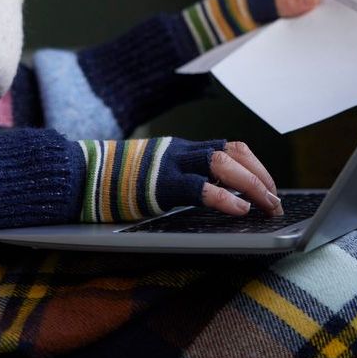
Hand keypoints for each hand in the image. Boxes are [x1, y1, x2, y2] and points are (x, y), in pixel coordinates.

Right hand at [77, 138, 283, 221]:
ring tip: (267, 205)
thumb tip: (214, 195)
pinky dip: (225, 197)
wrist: (81, 176)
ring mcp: (172, 165)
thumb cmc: (118, 182)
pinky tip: (240, 210)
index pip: (230, 147)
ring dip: (252, 184)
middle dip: (261, 177)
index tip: (269, 187)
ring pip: (223, 163)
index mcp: (183, 149)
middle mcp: (182, 152)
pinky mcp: (161, 185)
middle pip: (233, 153)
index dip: (255, 165)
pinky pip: (200, 188)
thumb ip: (181, 178)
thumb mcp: (156, 174)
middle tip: (276, 202)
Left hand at [181, 0, 320, 53]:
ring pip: (292, 24)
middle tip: (338, 20)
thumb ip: (282, 4)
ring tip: (328, 38)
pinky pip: (284, 41)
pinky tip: (307, 53)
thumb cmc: (218, 21)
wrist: (194, 49)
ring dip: (305, 31)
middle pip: (297, 4)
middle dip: (314, 12)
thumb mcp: (253, 9)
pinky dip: (294, 46)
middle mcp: (265, 1)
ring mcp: (265, 22)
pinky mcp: (263, 41)